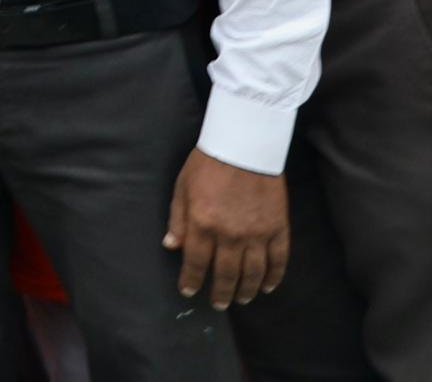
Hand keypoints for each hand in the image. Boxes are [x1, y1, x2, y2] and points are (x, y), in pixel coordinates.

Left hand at [167, 150, 287, 306]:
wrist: (245, 146)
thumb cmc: (207, 164)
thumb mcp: (182, 187)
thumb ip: (178, 219)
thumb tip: (172, 246)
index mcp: (203, 223)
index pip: (197, 262)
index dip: (192, 280)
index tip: (189, 292)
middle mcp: (231, 234)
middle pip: (227, 274)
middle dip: (221, 293)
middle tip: (218, 304)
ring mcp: (257, 234)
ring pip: (253, 272)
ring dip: (247, 290)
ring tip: (241, 300)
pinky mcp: (278, 229)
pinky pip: (278, 260)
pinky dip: (274, 277)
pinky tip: (267, 287)